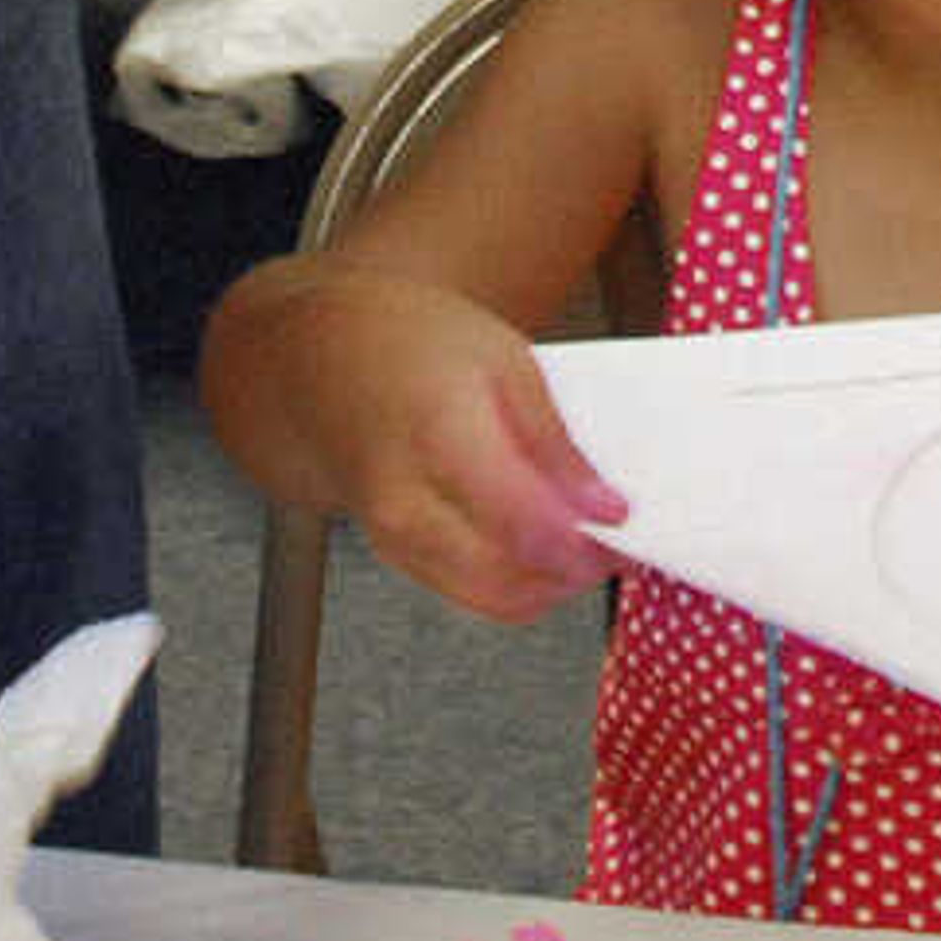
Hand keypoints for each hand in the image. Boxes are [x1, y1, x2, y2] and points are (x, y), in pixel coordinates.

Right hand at [269, 267, 630, 624]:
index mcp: (438, 435)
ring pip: (493, 599)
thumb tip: (605, 508)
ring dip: (549, 583)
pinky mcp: (395, 555)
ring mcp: (392, 537)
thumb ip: (554, 438)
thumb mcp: (502, 356)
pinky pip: (469, 591)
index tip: (624, 521)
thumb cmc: (409, 341)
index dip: (587, 540)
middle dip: (575, 571)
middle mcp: (406, 502)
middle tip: (612, 537)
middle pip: (511, 580)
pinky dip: (515, 579)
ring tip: (579, 535)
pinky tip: (538, 541)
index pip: (525, 526)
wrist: (316, 356)